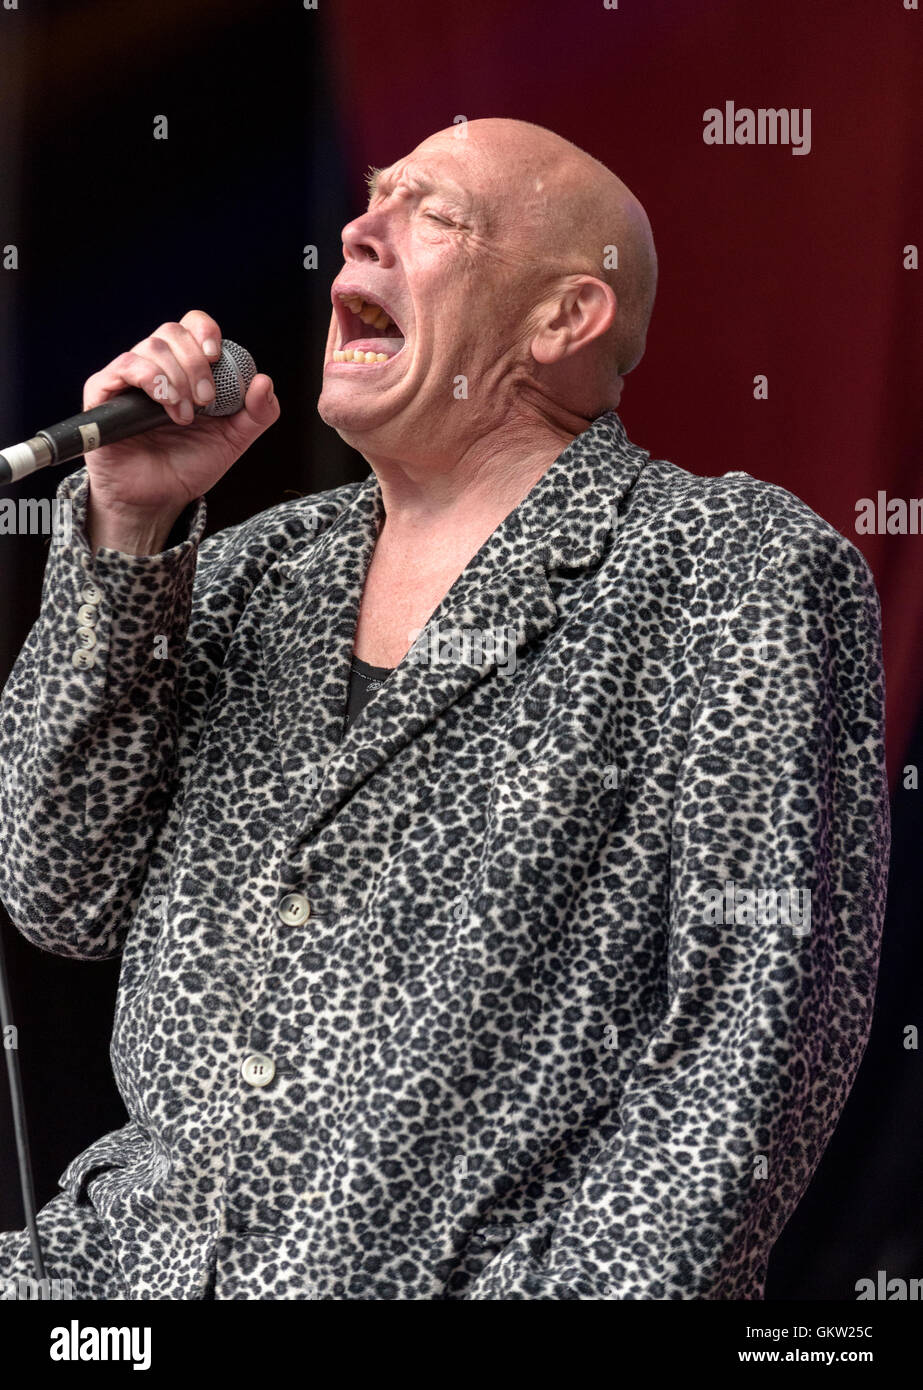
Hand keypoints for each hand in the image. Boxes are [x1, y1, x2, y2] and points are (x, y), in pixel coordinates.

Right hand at [83, 309, 279, 552]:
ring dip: (177, 379)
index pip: (191, 325)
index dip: (205, 331)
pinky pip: (124, 366)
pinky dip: (152, 380)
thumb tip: (264, 381)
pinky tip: (166, 406)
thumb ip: (257, 413)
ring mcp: (128, 378)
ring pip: (151, 347)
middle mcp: (155, 367)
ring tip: (185, 416)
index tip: (217, 357)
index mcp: (185, 369)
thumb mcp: (233, 440)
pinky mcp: (103, 392)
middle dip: (196, 364)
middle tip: (206, 400)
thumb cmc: (188, 465)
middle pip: (172, 332)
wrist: (158, 498)